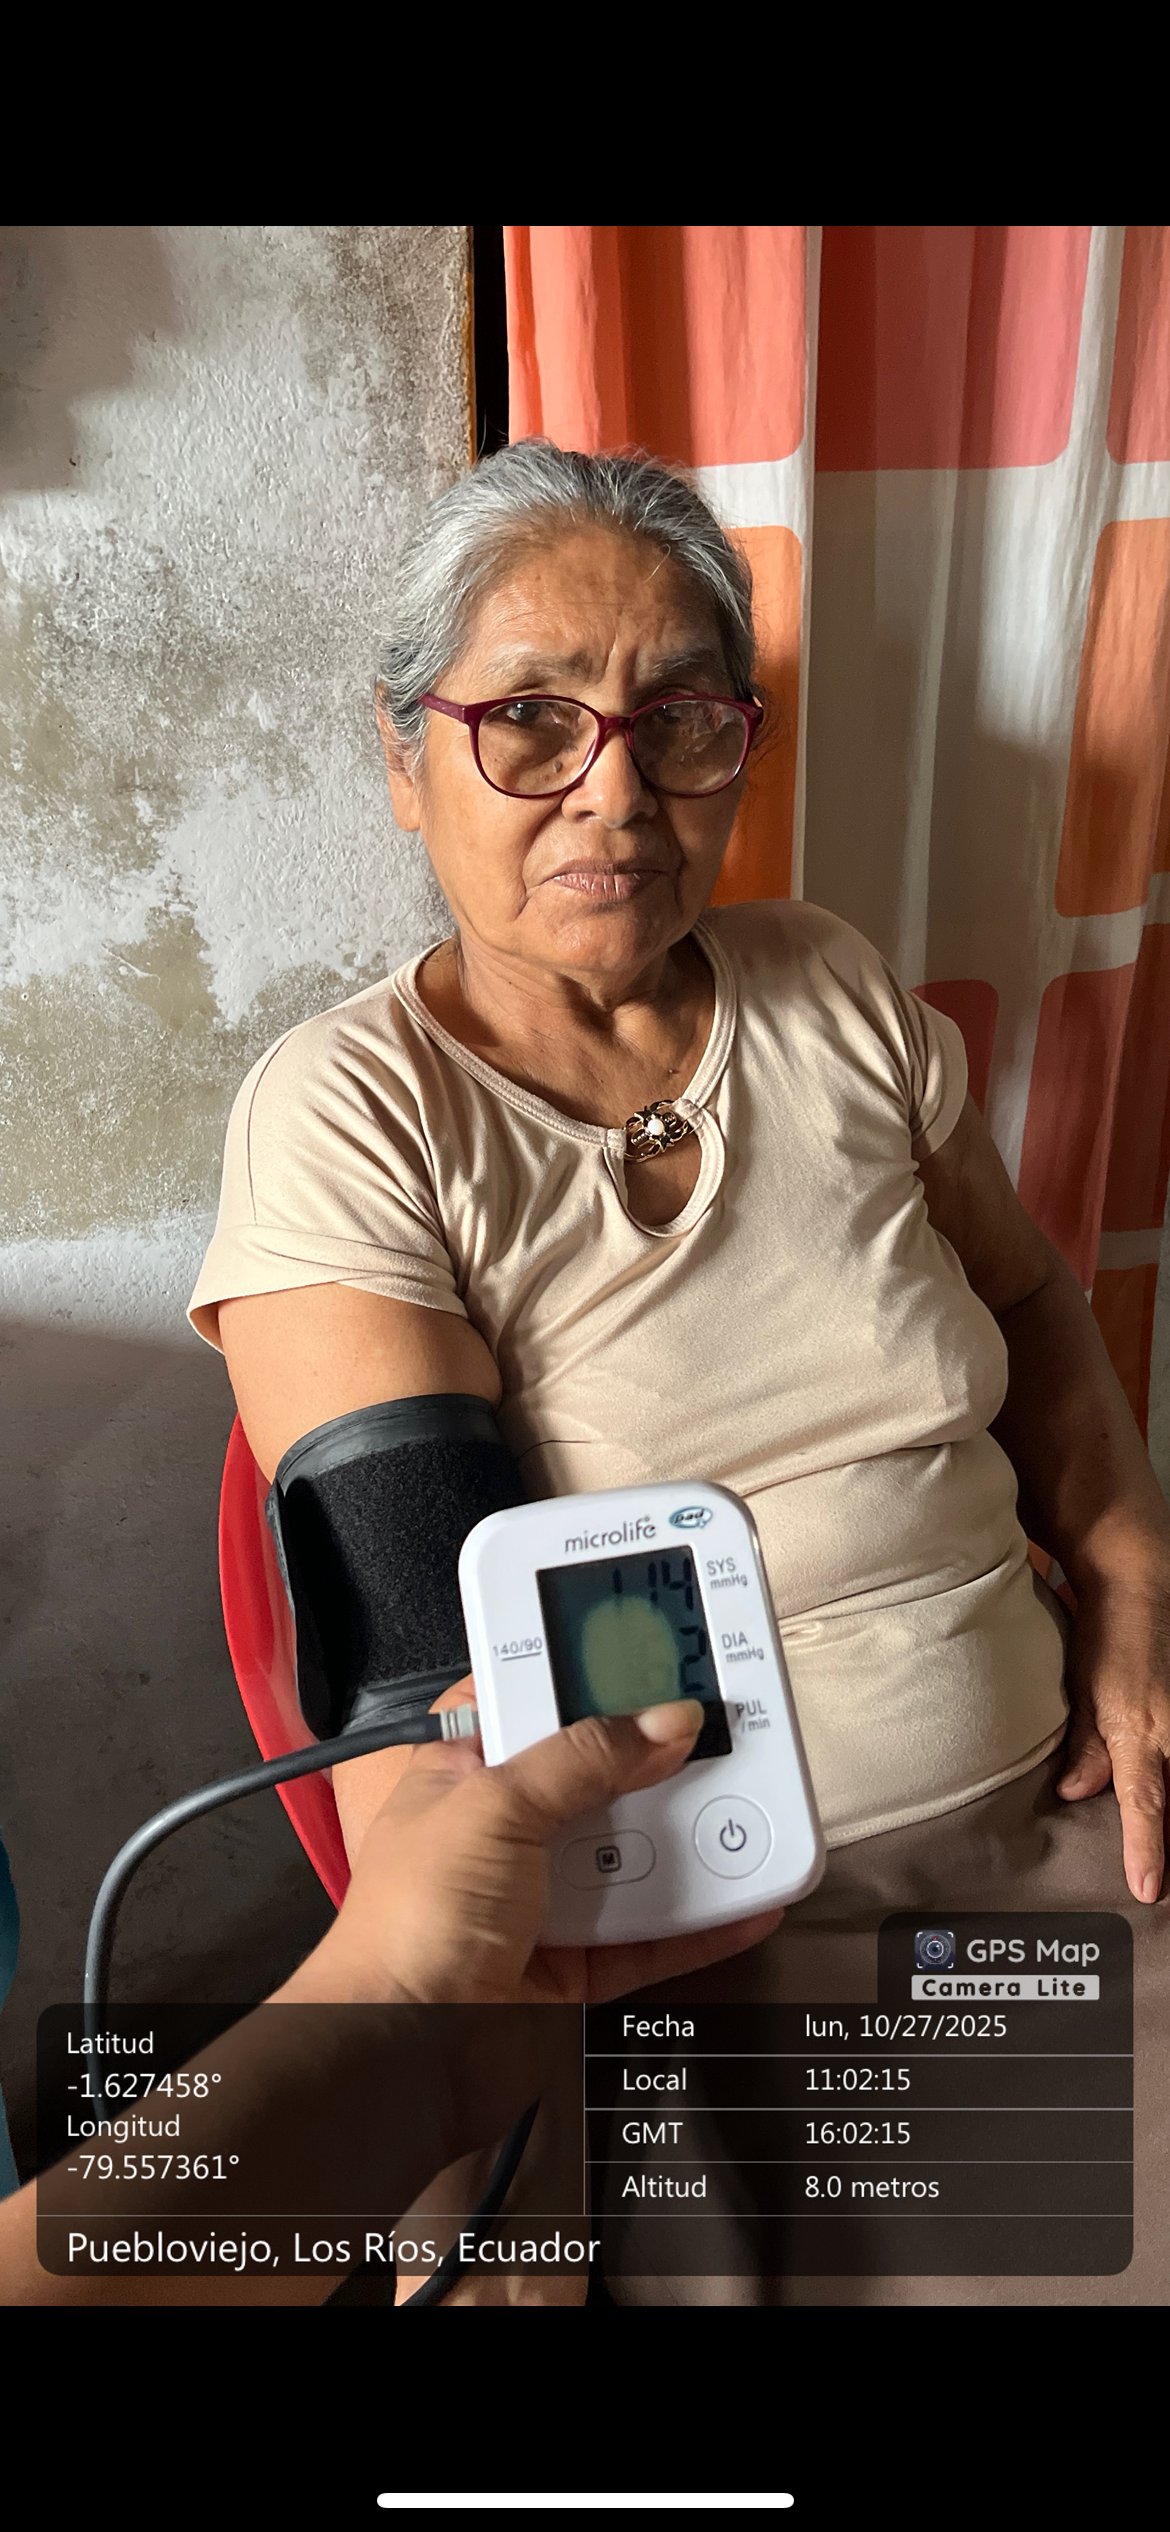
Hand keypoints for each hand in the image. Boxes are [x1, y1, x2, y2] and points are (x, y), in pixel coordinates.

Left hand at [304, 1685, 783, 2006]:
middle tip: (725, 1731)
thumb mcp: (494, 1807)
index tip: (656, 1656)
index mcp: (466, 1773)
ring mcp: (541, 1899)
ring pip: (633, 1856)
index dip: (592, 1679)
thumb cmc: (407, 1926)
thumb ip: (582, 1759)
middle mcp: (505, 1832)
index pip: (536, 1704)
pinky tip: (744, 1903)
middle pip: (601, 1780)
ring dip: (691, 1839)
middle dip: (661, 1762)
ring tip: (751, 1804)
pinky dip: (701, 1923)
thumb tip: (660, 1722)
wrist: (399, 2054)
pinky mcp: (573, 1964)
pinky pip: (651, 1935)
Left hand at [1056, 1575, 1169, 1902]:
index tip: (1146, 1888)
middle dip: (1168, 1841)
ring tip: (1160, 1850)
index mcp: (1139, 1733)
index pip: (1144, 1805)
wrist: (1141, 1583)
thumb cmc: (1105, 1635)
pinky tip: (1163, 1800)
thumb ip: (1085, 1748)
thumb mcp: (1083, 1692)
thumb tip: (1075, 1793)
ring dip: (1169, 1808)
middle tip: (1156, 1878)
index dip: (1146, 1850)